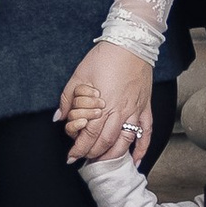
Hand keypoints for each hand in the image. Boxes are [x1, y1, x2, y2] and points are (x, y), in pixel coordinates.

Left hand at [57, 44, 154, 167]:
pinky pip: (146, 132)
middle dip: (94, 154)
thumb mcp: (78, 75)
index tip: (71, 157)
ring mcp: (134, 111)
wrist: (130, 44)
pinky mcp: (145, 107)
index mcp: (101, 105)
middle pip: (106, 142)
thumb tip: (59, 117)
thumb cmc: (104, 58)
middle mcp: (119, 111)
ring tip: (104, 162)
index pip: (89, 135)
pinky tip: (136, 160)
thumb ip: (67, 99)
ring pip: (125, 142)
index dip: (79, 149)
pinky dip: (142, 149)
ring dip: (114, 155)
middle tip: (85, 160)